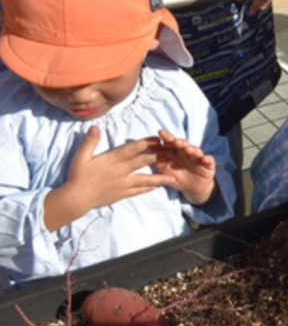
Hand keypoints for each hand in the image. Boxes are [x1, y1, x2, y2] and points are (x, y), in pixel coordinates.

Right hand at [45, 126, 173, 230]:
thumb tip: (95, 127)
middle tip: (172, 153)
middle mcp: (121, 171)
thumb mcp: (81, 156)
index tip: (158, 139)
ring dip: (159, 178)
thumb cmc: (78, 175)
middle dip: (158, 156)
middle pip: (143, 161)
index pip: (133, 149)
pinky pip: (138, 191)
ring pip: (145, 179)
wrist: (76, 198)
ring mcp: (123, 184)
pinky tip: (156, 187)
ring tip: (173, 178)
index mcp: (112, 160)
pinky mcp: (122, 194)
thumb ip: (90, 141)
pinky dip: (148, 188)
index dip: (146, 143)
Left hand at [150, 129, 216, 204]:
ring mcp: (198, 158)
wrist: (192, 188)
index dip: (167, 137)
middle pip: (184, 144)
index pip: (171, 142)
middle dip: (179, 142)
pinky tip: (204, 159)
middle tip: (174, 141)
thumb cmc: (177, 176)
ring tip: (188, 149)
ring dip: (192, 149)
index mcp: (176, 152)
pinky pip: (209, 160)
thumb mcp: (165, 170)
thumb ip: (158, 162)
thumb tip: (146, 154)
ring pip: (196, 151)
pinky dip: (207, 159)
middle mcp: (187, 152)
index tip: (160, 133)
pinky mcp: (208, 165)